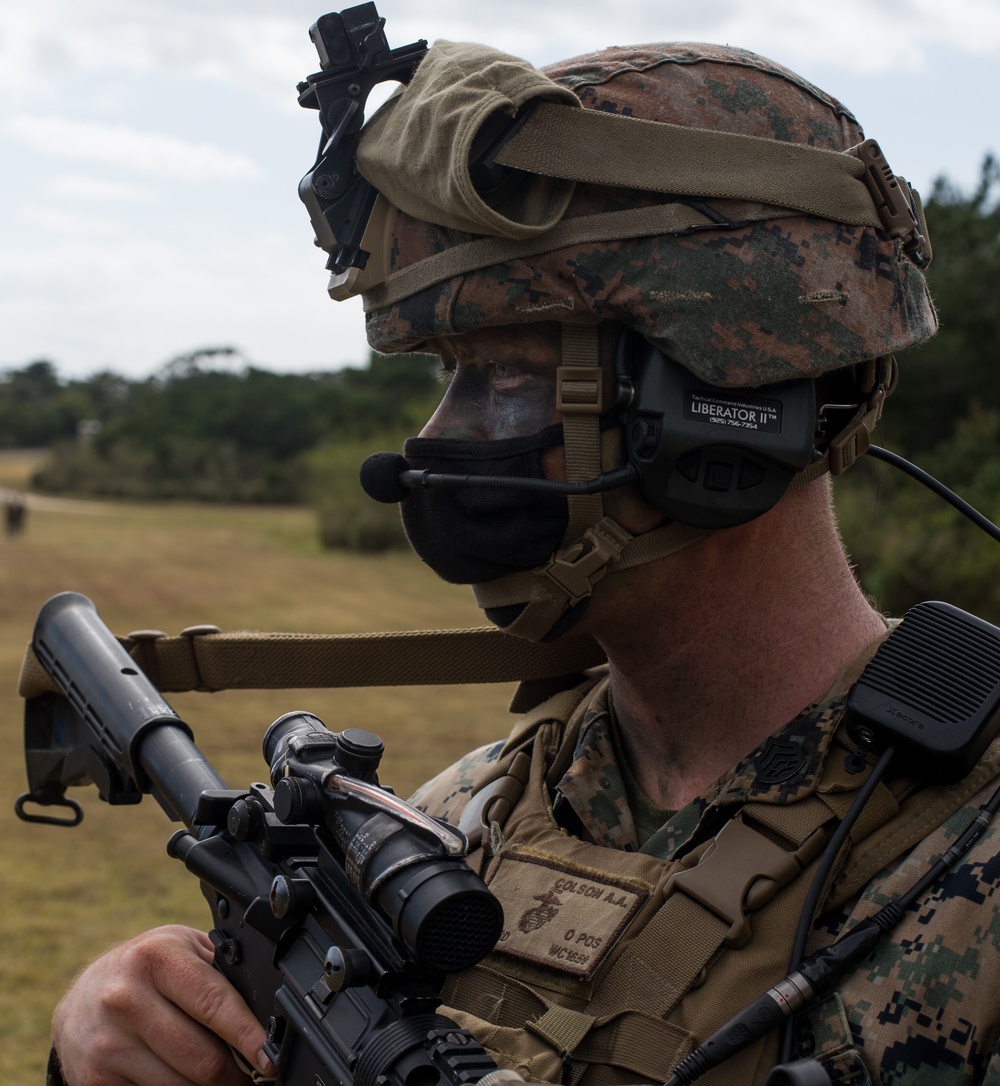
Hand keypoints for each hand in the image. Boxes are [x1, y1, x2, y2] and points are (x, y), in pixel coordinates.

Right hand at [52, 925, 274, 1085]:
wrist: (82, 999)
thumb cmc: (144, 971)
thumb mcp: (180, 951)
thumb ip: (217, 971)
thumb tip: (264, 1010)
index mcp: (156, 957)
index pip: (213, 1004)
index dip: (248, 1035)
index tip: (269, 1058)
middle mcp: (127, 998)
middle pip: (202, 1057)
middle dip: (236, 1074)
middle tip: (252, 1075)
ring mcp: (108, 1043)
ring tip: (223, 1079)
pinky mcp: (95, 1080)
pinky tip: (185, 1081)